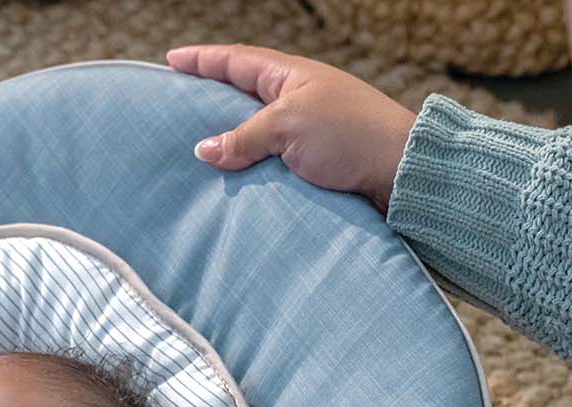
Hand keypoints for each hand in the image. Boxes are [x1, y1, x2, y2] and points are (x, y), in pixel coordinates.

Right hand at [168, 43, 416, 213]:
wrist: (399, 173)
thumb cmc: (350, 137)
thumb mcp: (289, 126)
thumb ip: (244, 136)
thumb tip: (204, 149)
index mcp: (291, 77)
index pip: (236, 61)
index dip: (203, 60)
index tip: (172, 58)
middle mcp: (297, 100)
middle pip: (242, 96)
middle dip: (209, 99)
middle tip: (175, 106)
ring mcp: (306, 133)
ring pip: (255, 133)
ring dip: (227, 142)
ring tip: (194, 153)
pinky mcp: (313, 166)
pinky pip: (268, 163)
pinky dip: (247, 169)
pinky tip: (232, 183)